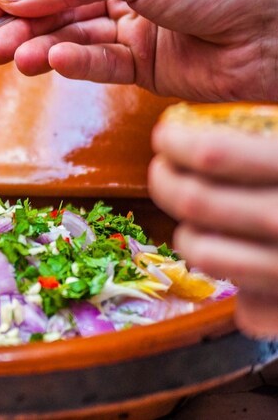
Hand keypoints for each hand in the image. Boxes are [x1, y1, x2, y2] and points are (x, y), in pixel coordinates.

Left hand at [148, 118, 277, 337]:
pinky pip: (235, 298)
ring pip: (198, 248)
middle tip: (162, 170)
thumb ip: (264, 142)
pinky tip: (235, 254)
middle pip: (192, 200)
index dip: (175, 143)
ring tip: (195, 215)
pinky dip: (226, 276)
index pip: (210, 154)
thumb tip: (193, 128)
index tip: (167, 136)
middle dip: (164, 181)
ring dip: (185, 230)